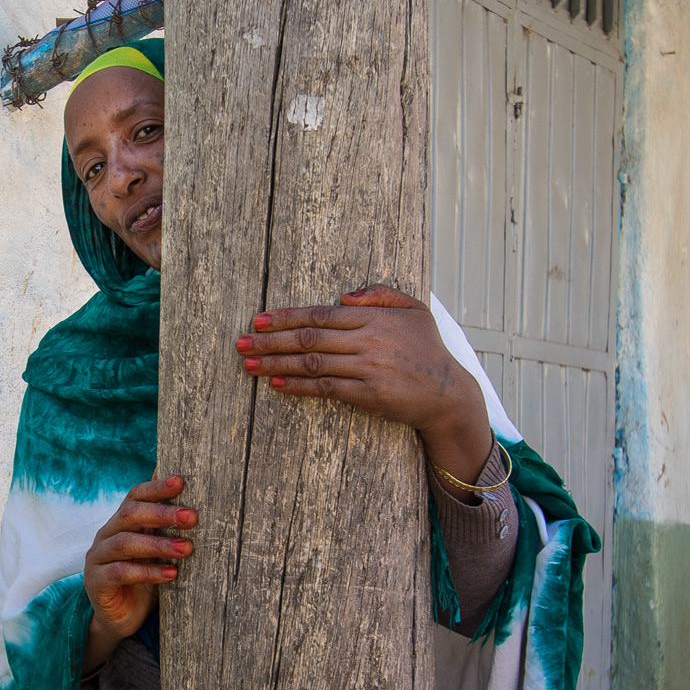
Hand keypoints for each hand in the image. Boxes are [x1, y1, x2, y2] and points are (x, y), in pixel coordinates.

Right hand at [82, 474, 195, 670]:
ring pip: (126, 543)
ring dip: (159, 544)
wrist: (121, 618)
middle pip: (130, 514)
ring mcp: (98, 557)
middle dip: (162, 513)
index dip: (156, 487)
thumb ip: (167, 528)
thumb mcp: (158, 551)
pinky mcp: (96, 582)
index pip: (135, 495)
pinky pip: (121, 572)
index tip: (181, 481)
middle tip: (191, 517)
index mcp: (121, 522)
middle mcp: (107, 534)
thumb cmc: (144, 578)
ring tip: (187, 548)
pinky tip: (171, 574)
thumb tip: (193, 498)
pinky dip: (148, 572)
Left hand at [235, 284, 492, 489]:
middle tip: (240, 343)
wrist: (448, 393)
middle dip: (270, 340)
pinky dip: (298, 385)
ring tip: (248, 364)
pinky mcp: (369, 395)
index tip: (258, 320)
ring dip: (276, 363)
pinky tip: (275, 382)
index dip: (286, 317)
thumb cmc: (425, 349)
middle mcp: (368, 341)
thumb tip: (343, 296)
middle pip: (309, 338)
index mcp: (374, 318)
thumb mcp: (413, 309)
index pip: (320, 315)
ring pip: (312, 363)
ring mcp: (368, 368)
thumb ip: (379, 294)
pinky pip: (326, 388)